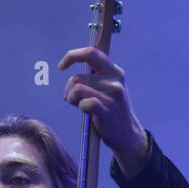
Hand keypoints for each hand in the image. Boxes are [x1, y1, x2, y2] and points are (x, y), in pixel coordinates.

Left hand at [58, 46, 149, 175]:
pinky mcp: (107, 111)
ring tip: (79, 105)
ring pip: (77, 89)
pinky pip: (85, 103)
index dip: (72, 56)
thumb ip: (93, 77)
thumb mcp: (108, 88)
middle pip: (77, 77)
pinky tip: (86, 111)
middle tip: (74, 99)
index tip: (61, 66)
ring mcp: (112, 96)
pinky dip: (80, 107)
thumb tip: (68, 71)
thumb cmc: (111, 110)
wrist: (126, 134)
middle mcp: (115, 81)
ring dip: (71, 99)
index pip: (90, 53)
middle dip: (69, 89)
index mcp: (114, 71)